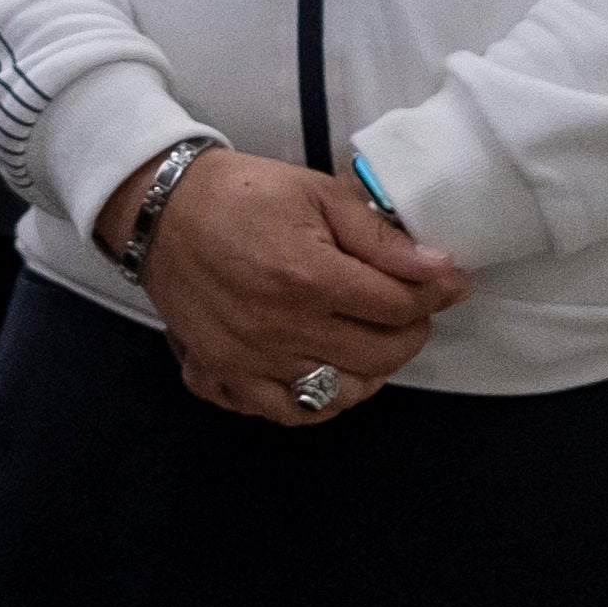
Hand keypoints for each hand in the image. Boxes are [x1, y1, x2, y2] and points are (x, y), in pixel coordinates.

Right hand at [98, 148, 472, 423]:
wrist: (159, 208)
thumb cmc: (240, 194)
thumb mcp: (317, 194)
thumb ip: (380, 237)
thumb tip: (440, 270)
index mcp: (308, 278)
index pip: (400, 307)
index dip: (436, 293)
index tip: (448, 282)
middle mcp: (280, 328)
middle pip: (381, 355)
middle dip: (410, 331)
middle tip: (407, 308)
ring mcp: (249, 358)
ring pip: (340, 394)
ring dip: (367, 372)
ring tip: (366, 341)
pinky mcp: (220, 371)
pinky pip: (283, 412)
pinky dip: (311, 402)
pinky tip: (320, 372)